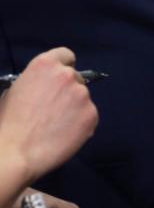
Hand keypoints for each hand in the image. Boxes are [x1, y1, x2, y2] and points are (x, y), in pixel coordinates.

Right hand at [0, 47, 97, 187]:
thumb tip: (45, 86)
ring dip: (74, 108)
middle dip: (68, 91)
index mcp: (45, 64)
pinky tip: (64, 135)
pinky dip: (81, 124)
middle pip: (76, 78)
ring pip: (83, 98)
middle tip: (53, 109)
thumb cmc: (8, 122)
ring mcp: (82, 94)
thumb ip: (35, 82)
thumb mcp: (14, 91)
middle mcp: (67, 75)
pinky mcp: (92, 114)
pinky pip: (89, 116)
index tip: (59, 80)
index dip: (63, 67)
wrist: (15, 152)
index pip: (66, 55)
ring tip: (55, 126)